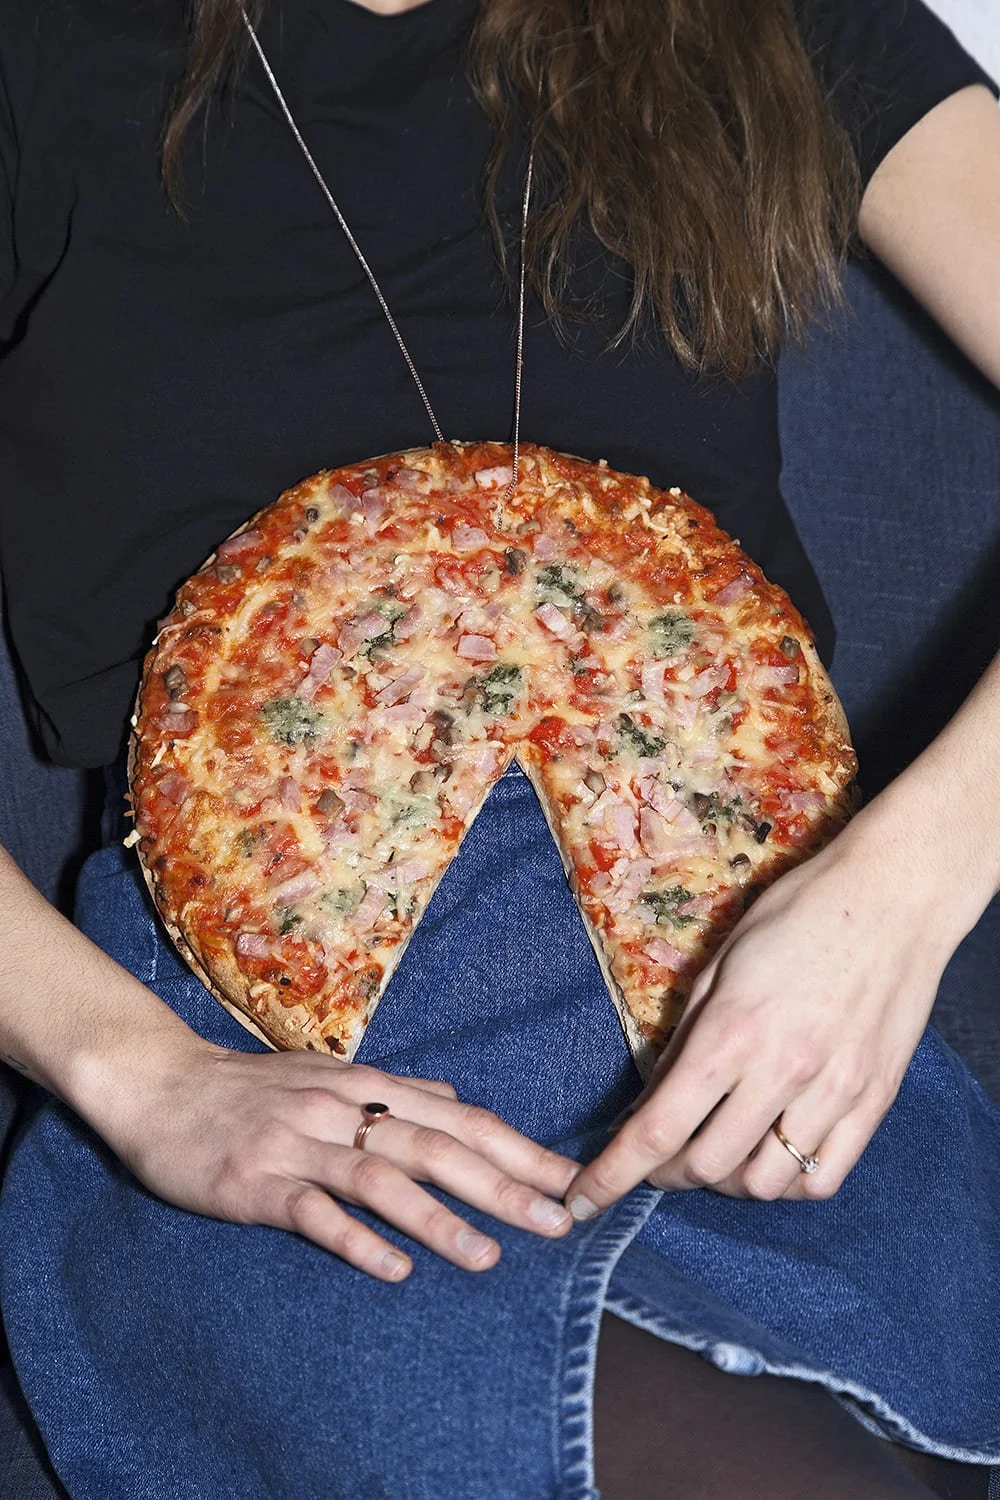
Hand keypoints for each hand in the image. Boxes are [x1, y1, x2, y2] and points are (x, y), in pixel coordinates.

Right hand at [101, 1043, 576, 1281]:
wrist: (162, 1085)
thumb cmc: (254, 1086)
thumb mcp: (330, 1075)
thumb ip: (395, 1091)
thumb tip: (456, 1100)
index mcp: (368, 1086)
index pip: (460, 1118)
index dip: (518, 1150)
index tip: (570, 1181)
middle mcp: (342, 1109)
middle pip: (435, 1147)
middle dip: (503, 1185)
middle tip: (557, 1222)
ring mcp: (299, 1144)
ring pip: (381, 1179)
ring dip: (438, 1219)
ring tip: (488, 1256)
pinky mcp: (256, 1181)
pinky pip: (313, 1212)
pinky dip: (356, 1241)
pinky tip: (394, 1271)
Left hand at [565, 810, 958, 1218]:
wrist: (895, 897)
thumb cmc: (799, 913)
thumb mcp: (722, 962)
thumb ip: (687, 1035)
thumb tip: (654, 1097)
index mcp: (732, 1031)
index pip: (658, 1129)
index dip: (612, 1176)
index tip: (582, 1202)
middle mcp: (782, 1071)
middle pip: (707, 1167)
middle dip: (667, 1173)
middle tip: (660, 1156)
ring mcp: (834, 1092)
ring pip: (763, 1184)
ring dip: (726, 1180)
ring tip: (718, 1149)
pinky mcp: (873, 1101)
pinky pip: (822, 1178)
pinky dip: (786, 1184)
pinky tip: (771, 1155)